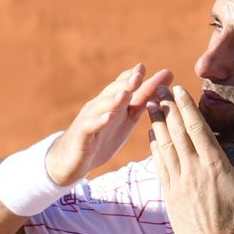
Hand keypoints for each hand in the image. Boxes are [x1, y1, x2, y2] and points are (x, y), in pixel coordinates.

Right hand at [45, 64, 174, 185]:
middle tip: (140, 74)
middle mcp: (100, 107)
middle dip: (127, 82)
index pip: (127, 87)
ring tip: (125, 92)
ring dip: (113, 99)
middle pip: (113, 92)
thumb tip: (161, 87)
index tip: (162, 72)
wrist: (71, 160)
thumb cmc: (100, 138)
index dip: (141, 79)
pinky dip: (99, 121)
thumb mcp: (125, 120)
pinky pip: (89, 126)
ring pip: (101, 106)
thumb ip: (141, 104)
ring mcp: (89, 119)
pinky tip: (108, 117)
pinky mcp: (81, 135)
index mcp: (113, 104)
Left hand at [147, 84, 233, 233]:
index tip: (178, 90)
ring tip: (150, 105)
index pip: (197, 129)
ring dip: (157, 124)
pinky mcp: (170, 195)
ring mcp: (179, 183)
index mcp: (215, 166)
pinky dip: (154, 148)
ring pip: (165, 146)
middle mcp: (194, 171)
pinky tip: (151, 136)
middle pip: (177, 132)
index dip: (186, 107)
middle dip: (167, 108)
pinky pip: (159, 165)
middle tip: (158, 89)